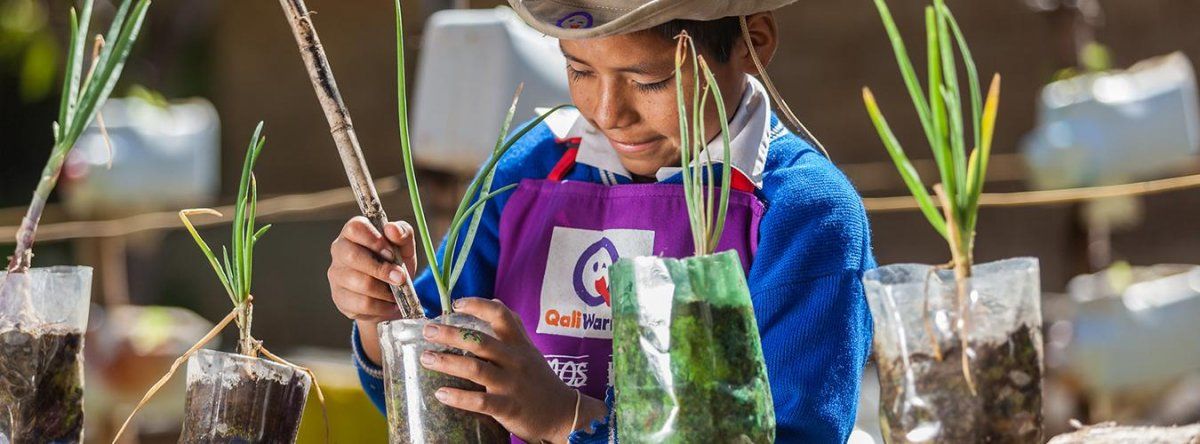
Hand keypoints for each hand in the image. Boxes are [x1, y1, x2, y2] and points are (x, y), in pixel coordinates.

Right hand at [328, 216, 416, 364]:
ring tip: (396, 293)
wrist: (393, 294)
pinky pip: (362, 304)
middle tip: (400, 278)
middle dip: (381, 269)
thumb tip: (392, 229)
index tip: (391, 253)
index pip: (355, 228)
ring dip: (384, 291)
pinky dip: (382, 306)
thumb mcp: (405, 247)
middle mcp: (340, 250)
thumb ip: (403, 233)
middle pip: (352, 256)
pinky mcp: (339, 297)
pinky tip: (389, 304)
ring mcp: (336, 275)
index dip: (375, 240)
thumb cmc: (395, 263)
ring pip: (359, 283)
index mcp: (354, 232)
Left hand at [421, 298, 607, 442]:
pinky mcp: (508, 408)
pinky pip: (481, 401)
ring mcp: (511, 384)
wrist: (562, 413)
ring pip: (476, 369)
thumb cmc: (539, 379)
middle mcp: (515, 360)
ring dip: (448, 362)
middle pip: (481, 341)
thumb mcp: (529, 349)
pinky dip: (459, 397)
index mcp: (519, 344)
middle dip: (451, 334)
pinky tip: (441, 393)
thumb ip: (512, 327)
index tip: (456, 303)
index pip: (501, 315)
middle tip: (428, 330)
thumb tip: (494, 301)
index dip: (478, 306)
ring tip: (426, 358)